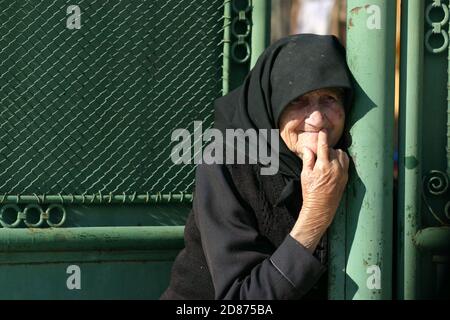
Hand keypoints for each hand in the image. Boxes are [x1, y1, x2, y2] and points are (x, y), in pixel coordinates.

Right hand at [290, 130, 348, 252]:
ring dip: (334, 154)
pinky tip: (334, 165)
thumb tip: (309, 148)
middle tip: (319, 155)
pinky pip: (346, 162)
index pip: (324, 146)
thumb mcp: (305, 175)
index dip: (323, 137)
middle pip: (332, 150)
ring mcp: (342, 172)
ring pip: (341, 154)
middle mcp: (335, 168)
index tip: (323, 131)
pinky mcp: (346, 177)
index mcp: (323, 166)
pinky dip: (340, 160)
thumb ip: (308, 159)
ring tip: (327, 160)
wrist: (320, 208)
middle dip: (326, 150)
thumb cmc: (310, 192)